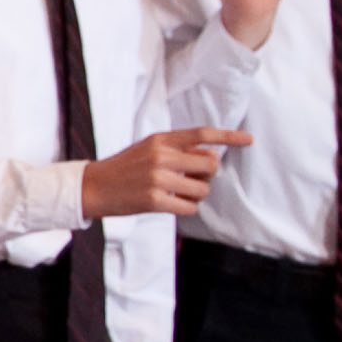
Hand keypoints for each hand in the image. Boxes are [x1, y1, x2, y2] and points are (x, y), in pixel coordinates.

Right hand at [80, 126, 251, 218]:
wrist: (92, 187)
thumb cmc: (124, 168)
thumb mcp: (148, 149)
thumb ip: (177, 149)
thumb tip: (211, 156)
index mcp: (160, 139)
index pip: (201, 133)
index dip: (228, 136)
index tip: (248, 139)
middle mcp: (161, 156)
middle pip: (210, 164)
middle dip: (207, 176)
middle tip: (192, 180)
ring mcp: (157, 178)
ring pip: (202, 189)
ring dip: (195, 194)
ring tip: (176, 192)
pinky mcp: (154, 200)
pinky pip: (189, 207)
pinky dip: (185, 208)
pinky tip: (171, 204)